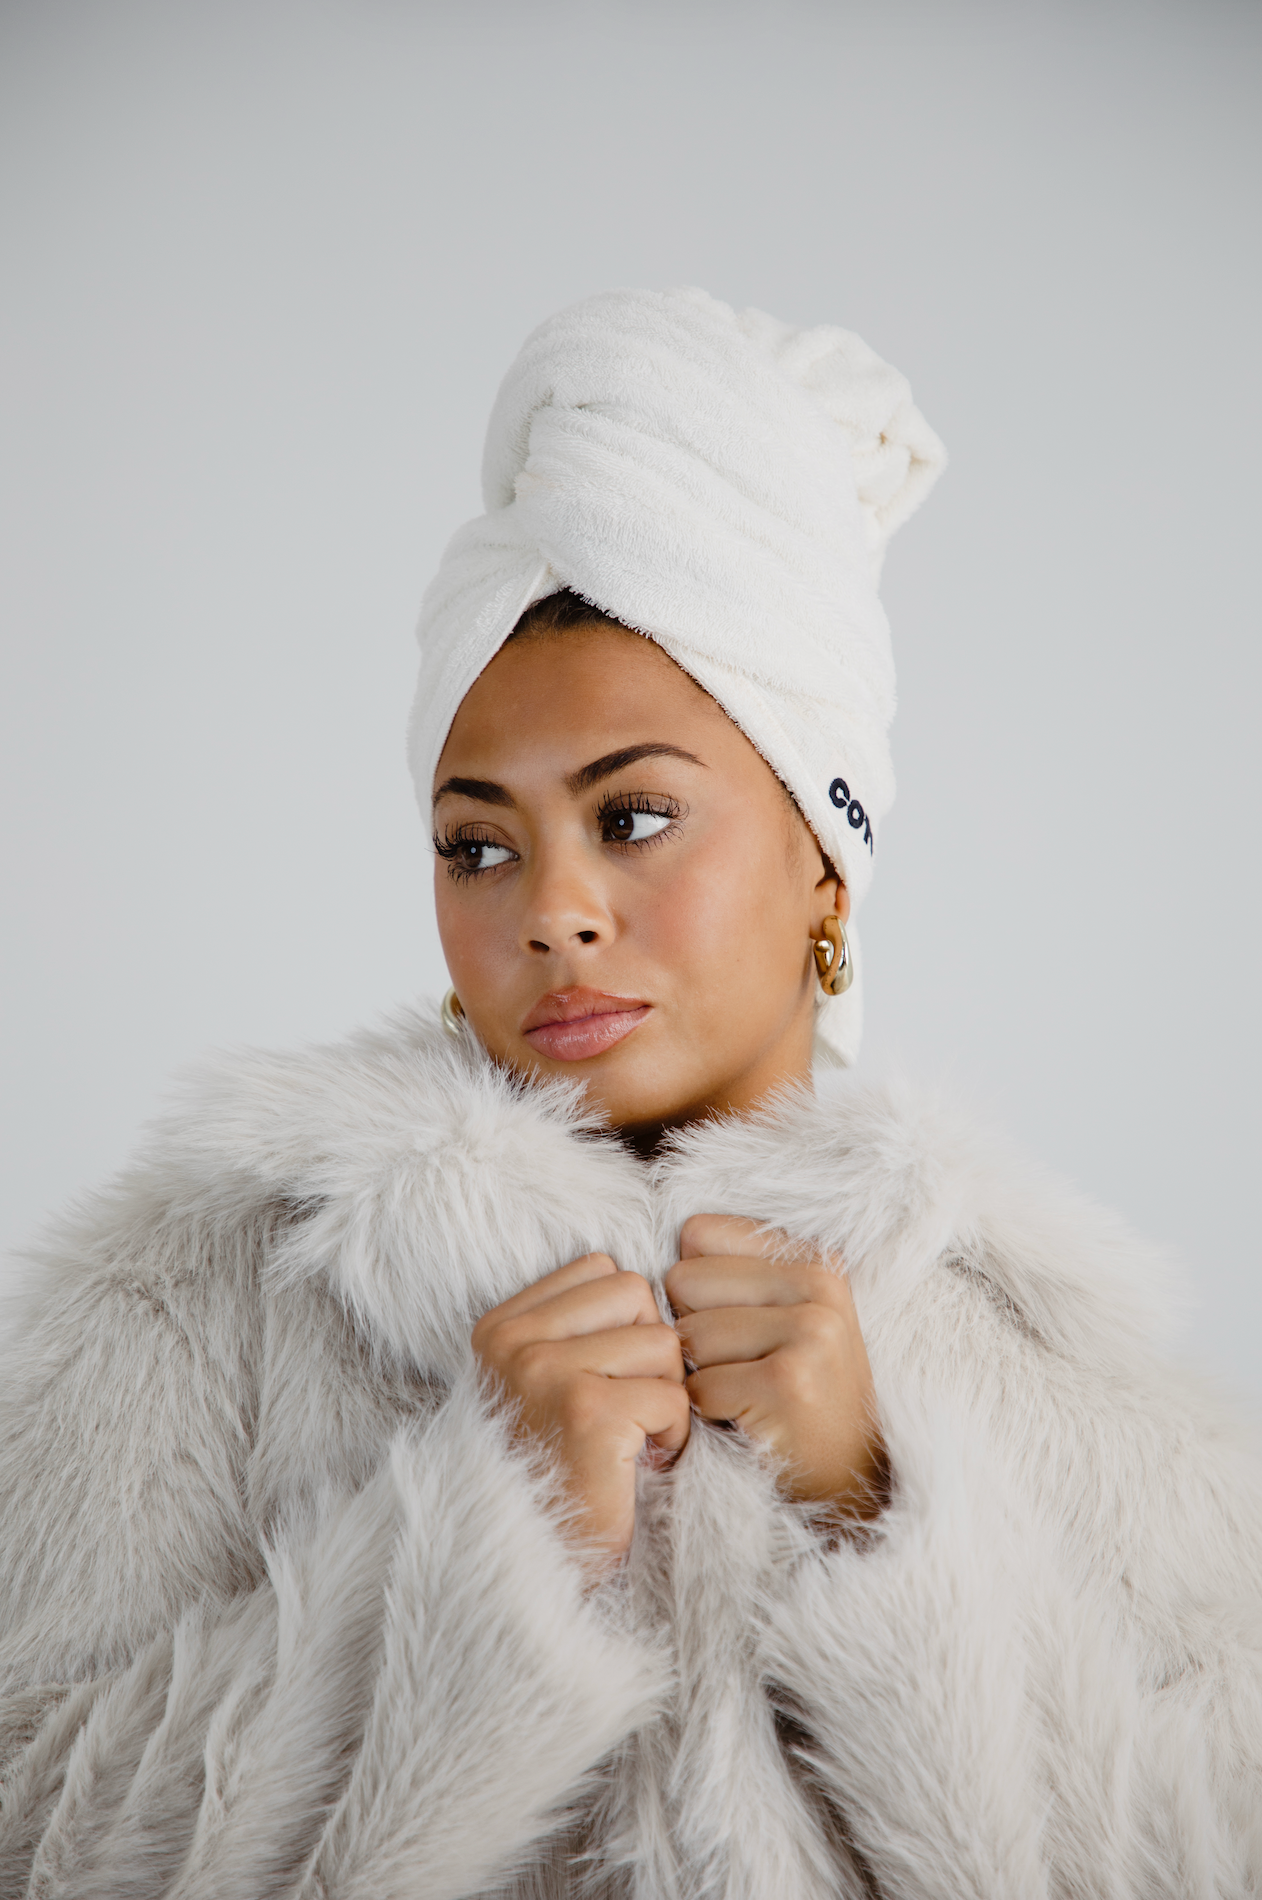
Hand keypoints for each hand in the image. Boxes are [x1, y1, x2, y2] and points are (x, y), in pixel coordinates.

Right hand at [472, 1253, 689, 1576]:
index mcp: (502, 1326)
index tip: (606, 1379)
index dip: (627, 1323)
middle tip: (626, 1411)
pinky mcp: (586, 1412)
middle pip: (636, 1295)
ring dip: (664, 1398)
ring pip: (662, 1344)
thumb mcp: (553, 1383)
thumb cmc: (561, 1470)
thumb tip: (660, 1281)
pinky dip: (672, 1437)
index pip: (602, 1270)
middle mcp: (515, 1343)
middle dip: (651, 1353)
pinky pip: (672, 1397)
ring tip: (630, 1440)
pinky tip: (637, 1465)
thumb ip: (584, 1326)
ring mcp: (545, 1373)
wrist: (537, 1566)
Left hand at [665, 1214, 884, 1519]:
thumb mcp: (780, 1316)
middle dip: (693, 1332)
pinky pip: (697, 1388)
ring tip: (746, 1395)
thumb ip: (729, 1271)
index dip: (695, 1289)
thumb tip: (646, 1265)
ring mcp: (809, 1333)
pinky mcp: (787, 1383)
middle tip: (740, 1367)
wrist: (849, 1481)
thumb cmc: (796, 1393)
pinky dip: (706, 1415)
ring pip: (687, 1337)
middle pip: (683, 1281)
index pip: (696, 1234)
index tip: (736, 1325)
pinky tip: (746, 1422)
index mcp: (814, 1258)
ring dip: (700, 1377)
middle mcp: (819, 1286)